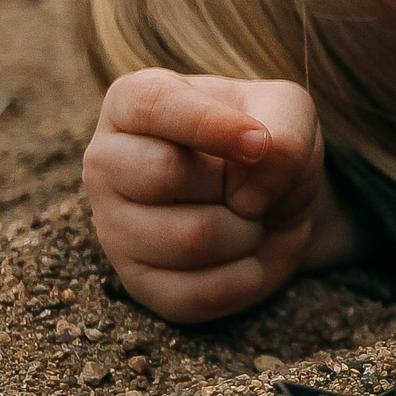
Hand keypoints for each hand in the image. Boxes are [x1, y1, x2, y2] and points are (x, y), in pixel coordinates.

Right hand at [82, 69, 356, 322]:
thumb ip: (284, 131)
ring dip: (246, 232)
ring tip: (246, 218)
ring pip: (191, 239)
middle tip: (248, 185)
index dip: (209, 124)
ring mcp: (114, 229)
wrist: (274, 203)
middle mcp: (107, 163)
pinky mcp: (139, 284)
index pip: (152, 105)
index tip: (260, 142)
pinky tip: (242, 255)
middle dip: (234, 185)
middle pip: (167, 173)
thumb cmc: (266, 143)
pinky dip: (245, 276)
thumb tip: (249, 192)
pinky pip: (199, 292)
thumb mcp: (288, 111)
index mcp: (132, 103)